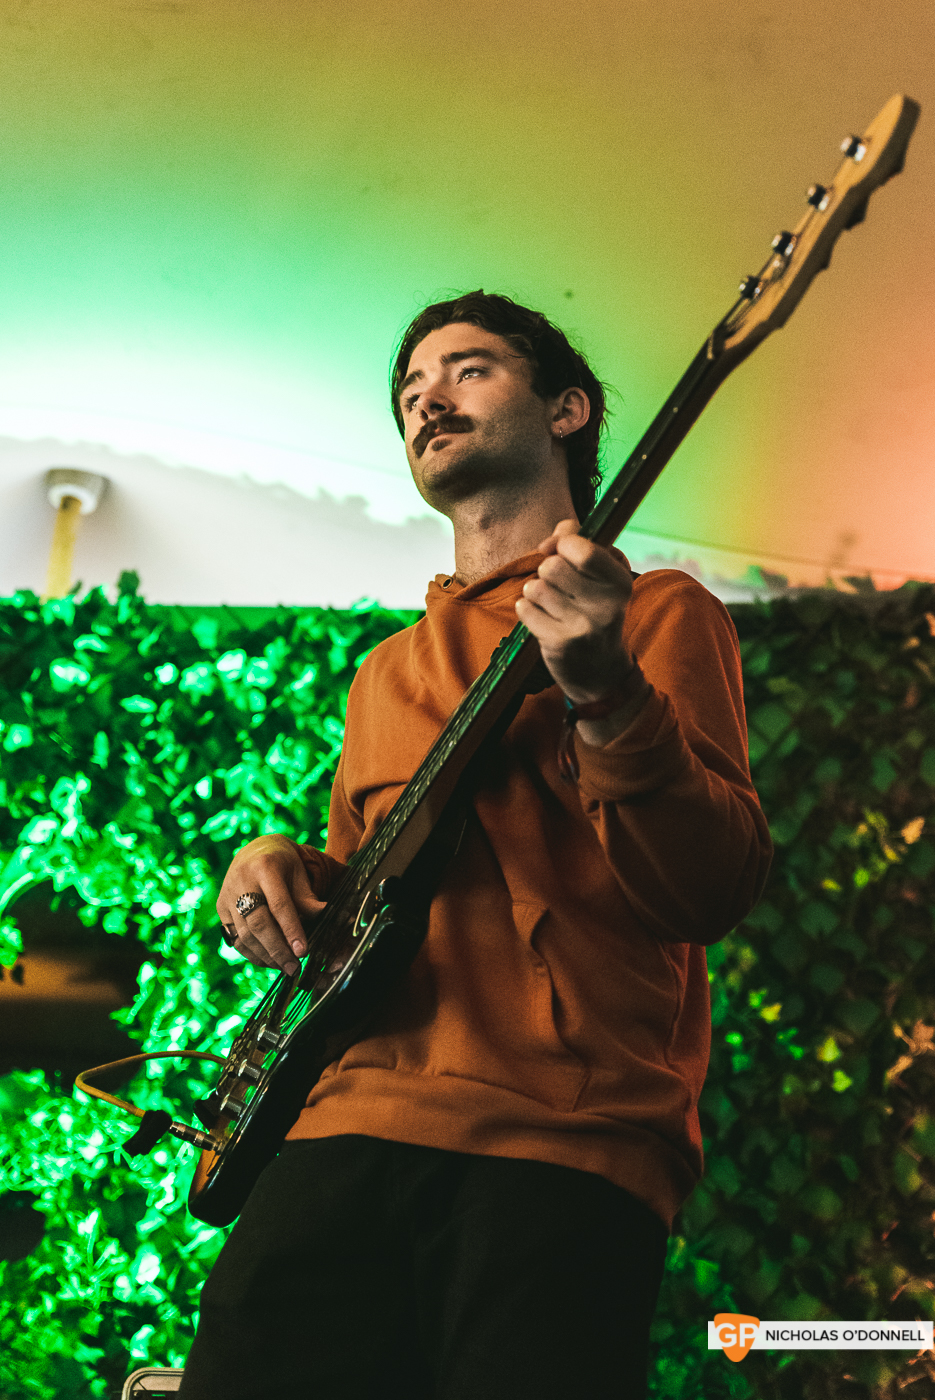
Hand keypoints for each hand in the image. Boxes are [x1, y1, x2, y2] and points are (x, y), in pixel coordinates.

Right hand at [216, 835, 326, 974]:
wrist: (255, 851)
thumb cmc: (283, 864)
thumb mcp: (299, 873)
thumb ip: (307, 898)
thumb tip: (324, 915)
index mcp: (264, 867)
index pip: (278, 904)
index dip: (291, 929)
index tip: (302, 951)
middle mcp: (241, 881)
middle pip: (258, 923)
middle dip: (277, 949)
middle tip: (294, 967)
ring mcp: (227, 896)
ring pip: (245, 935)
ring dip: (266, 955)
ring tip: (285, 967)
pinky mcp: (221, 909)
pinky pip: (235, 939)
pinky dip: (253, 954)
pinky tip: (270, 962)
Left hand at [515, 519, 635, 704]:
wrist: (601, 672)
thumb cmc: (598, 612)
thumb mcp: (604, 576)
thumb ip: (580, 543)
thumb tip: (550, 540)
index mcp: (620, 582)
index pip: (581, 547)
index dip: (562, 543)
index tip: (562, 552)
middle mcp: (605, 604)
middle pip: (552, 566)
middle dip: (548, 572)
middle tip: (561, 588)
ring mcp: (581, 626)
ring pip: (535, 586)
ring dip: (536, 592)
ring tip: (552, 604)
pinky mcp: (558, 643)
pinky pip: (524, 608)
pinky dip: (528, 610)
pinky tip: (544, 619)